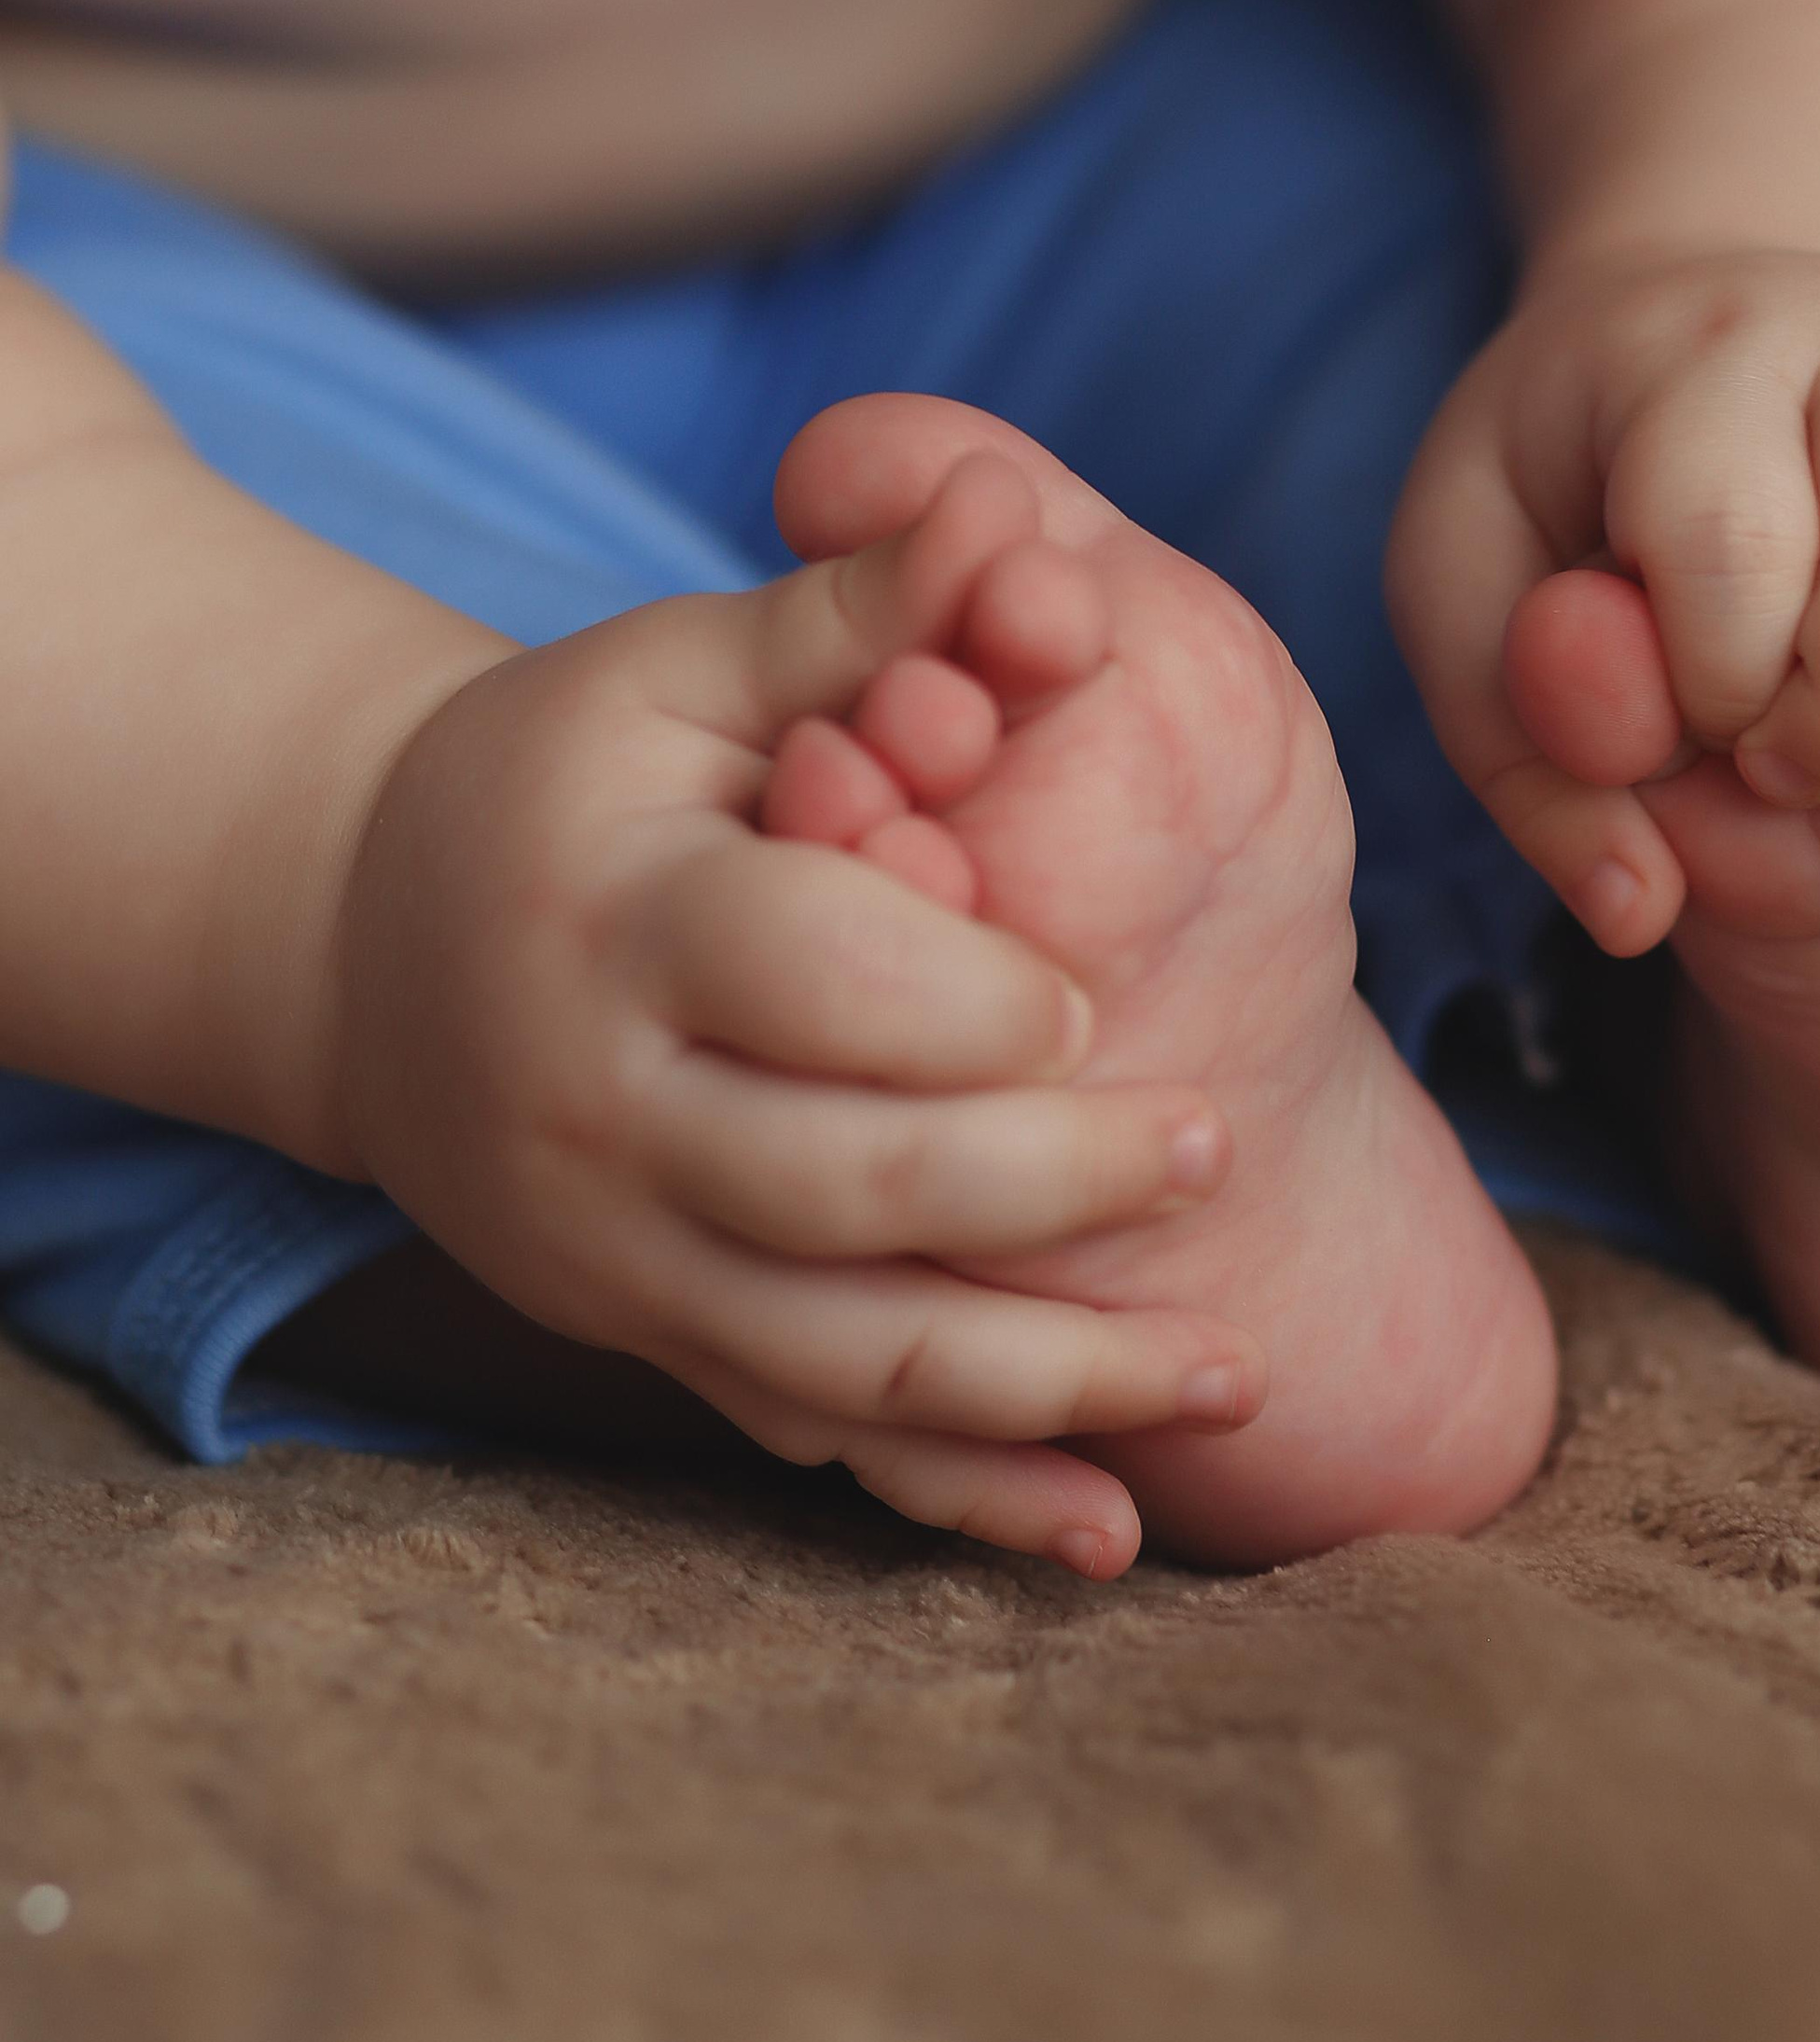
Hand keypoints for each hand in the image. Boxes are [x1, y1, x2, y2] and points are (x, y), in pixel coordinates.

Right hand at [323, 491, 1259, 1578]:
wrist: (363, 942)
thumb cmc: (570, 771)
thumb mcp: (683, 669)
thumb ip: (856, 620)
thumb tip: (1011, 509)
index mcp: (617, 918)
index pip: (805, 975)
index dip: (968, 997)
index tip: (1100, 1002)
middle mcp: (603, 1109)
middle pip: (846, 1186)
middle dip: (1051, 1185)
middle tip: (1218, 1141)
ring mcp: (614, 1253)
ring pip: (845, 1361)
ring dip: (1049, 1381)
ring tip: (1235, 1367)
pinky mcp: (644, 1335)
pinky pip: (810, 1445)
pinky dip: (962, 1499)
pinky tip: (1108, 1532)